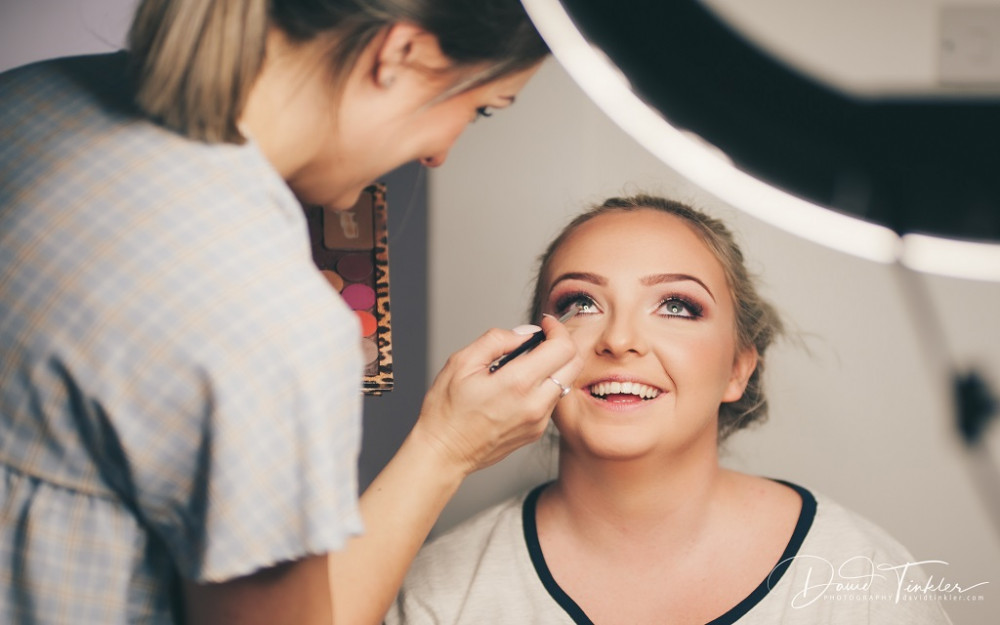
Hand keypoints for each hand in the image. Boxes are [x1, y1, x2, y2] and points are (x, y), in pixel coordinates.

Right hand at [414, 314, 580, 476]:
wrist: (444, 453)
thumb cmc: (446, 411)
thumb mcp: (462, 363)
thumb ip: (497, 340)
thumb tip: (525, 332)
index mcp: (517, 383)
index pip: (562, 347)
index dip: (557, 329)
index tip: (545, 324)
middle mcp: (535, 404)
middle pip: (574, 364)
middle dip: (562, 344)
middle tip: (542, 339)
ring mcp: (538, 421)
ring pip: (565, 382)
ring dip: (553, 366)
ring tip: (526, 364)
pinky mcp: (536, 432)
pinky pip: (552, 401)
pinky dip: (543, 386)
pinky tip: (519, 386)